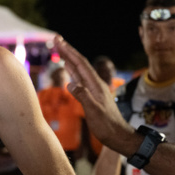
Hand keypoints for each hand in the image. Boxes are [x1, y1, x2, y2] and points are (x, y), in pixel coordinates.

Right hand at [54, 36, 133, 150]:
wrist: (118, 135)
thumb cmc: (107, 126)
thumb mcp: (94, 111)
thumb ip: (82, 96)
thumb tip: (70, 83)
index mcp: (95, 85)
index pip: (81, 64)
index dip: (69, 51)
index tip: (59, 41)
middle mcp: (95, 83)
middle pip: (79, 63)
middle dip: (68, 50)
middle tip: (56, 39)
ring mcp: (93, 89)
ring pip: (79, 69)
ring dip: (69, 58)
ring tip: (60, 49)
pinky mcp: (91, 94)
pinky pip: (80, 78)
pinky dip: (72, 70)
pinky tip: (68, 67)